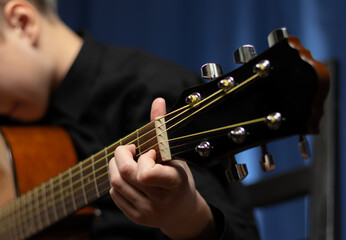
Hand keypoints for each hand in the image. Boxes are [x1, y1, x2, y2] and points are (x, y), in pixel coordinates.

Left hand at [109, 98, 215, 238]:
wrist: (182, 211)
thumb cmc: (179, 178)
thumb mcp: (175, 155)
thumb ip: (162, 129)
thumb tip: (158, 101)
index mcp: (174, 182)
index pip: (147, 173)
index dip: (143, 158)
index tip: (151, 153)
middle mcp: (160, 200)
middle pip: (124, 173)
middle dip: (121, 155)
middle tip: (129, 150)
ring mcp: (146, 211)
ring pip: (115, 183)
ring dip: (115, 166)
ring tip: (127, 161)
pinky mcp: (135, 217)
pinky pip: (114, 194)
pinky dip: (116, 180)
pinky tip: (128, 177)